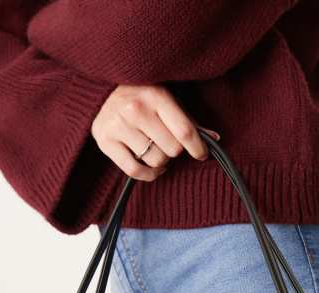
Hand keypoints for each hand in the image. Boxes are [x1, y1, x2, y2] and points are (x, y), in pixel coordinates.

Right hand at [91, 84, 220, 180]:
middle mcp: (135, 109)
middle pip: (171, 150)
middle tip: (168, 144)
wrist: (103, 92)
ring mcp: (118, 125)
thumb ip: (189, 122)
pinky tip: (151, 166)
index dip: (197, 147)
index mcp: (155, 96)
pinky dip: (148, 174)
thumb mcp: (168, 101)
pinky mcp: (105, 141)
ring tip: (156, 149)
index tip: (201, 154)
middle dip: (174, 151)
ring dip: (160, 160)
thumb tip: (215, 140)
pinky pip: (135, 171)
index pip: (184, 131)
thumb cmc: (143, 98)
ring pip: (155, 161)